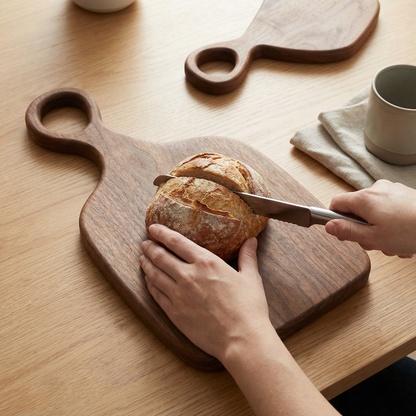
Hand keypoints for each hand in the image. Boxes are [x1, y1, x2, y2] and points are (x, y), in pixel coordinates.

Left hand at [139, 224, 270, 361]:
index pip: (176, 241)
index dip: (162, 233)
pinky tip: (148, 280)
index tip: (153, 228)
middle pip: (160, 256)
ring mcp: (178, 295)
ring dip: (146, 264)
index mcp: (206, 262)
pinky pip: (156, 294)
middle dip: (150, 247)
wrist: (241, 339)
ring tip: (142, 258)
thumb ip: (247, 257)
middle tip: (145, 243)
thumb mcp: (251, 278)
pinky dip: (150, 284)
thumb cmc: (248, 308)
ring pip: (154, 274)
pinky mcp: (174, 313)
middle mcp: (188, 275)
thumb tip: (251, 241)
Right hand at [325, 180, 415, 257]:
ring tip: (394, 243)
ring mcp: (393, 190)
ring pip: (374, 212)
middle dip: (363, 229)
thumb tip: (329, 226)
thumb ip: (347, 232)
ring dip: (379, 229)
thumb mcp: (372, 238)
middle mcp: (377, 189)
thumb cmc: (411, 231)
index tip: (342, 232)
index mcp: (364, 198)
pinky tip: (402, 237)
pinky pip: (389, 210)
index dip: (335, 219)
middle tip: (375, 242)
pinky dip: (392, 224)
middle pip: (357, 210)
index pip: (336, 203)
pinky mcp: (405, 195)